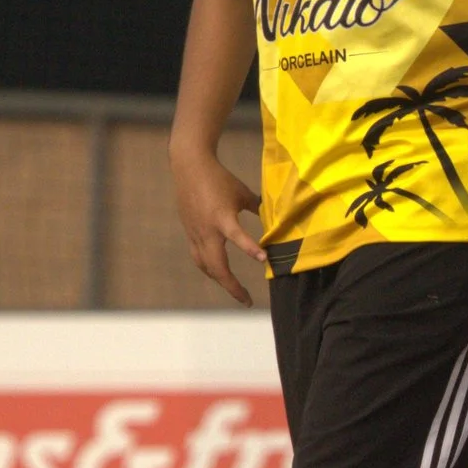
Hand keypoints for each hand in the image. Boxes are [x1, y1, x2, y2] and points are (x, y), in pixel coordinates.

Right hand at [172, 149, 263, 303]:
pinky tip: (220, 275)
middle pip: (217, 266)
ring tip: (237, 291)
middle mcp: (207, 230)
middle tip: (247, 300)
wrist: (190, 167)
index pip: (237, 236)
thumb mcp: (242, 193)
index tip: (265, 259)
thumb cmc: (220, 179)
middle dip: (232, 286)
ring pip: (207, 266)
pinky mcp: (190, 234)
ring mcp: (196, 234)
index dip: (250, 248)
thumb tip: (277, 221)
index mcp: (222, 217)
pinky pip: (199, 258)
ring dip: (221, 281)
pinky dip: (211, 269)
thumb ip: (259, 209)